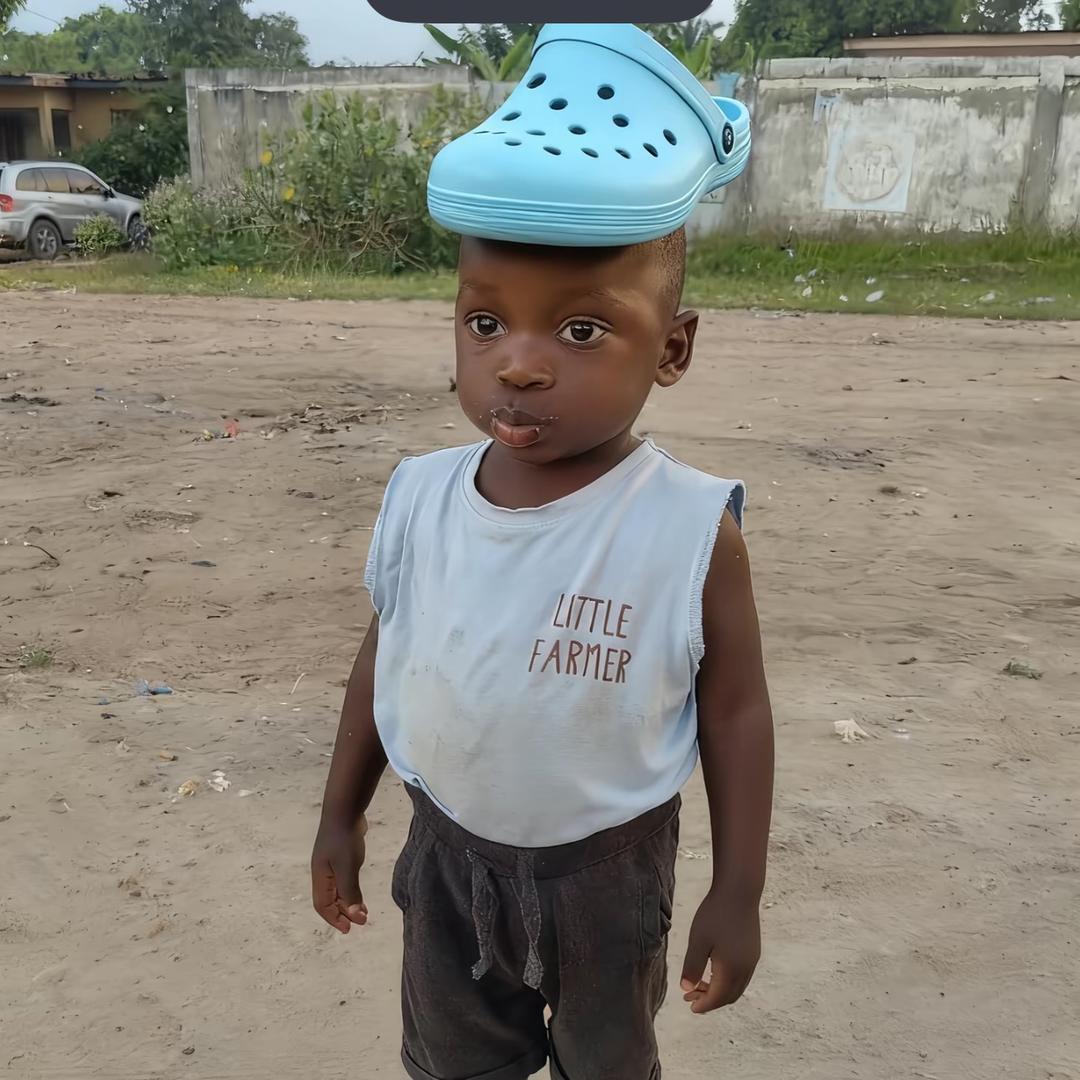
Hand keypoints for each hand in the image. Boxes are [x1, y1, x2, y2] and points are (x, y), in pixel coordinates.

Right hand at [311, 812, 368, 933]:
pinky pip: (343, 878)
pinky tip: (359, 889)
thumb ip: (350, 892)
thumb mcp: (347, 868)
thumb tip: (355, 917)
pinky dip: (350, 889)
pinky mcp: (340, 854)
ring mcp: (330, 863)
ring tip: (362, 911)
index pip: (322, 905)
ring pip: (336, 889)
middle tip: (359, 922)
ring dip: (347, 902)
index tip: (349, 929)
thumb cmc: (344, 839)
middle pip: (329, 899)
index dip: (334, 919)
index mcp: (320, 877)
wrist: (345, 810)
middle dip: (342, 913)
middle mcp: (322, 872)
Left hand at [679, 889, 760, 1013]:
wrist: (739, 890)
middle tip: (690, 996)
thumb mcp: (698, 940)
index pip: (717, 998)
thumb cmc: (715, 914)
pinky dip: (727, 981)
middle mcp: (746, 969)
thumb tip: (686, 989)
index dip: (703, 1005)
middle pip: (728, 996)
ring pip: (736, 986)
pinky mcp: (753, 950)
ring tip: (698, 984)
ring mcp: (751, 960)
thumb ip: (692, 966)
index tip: (689, 1005)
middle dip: (710, 1000)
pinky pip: (741, 976)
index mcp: (731, 970)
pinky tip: (713, 970)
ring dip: (718, 990)